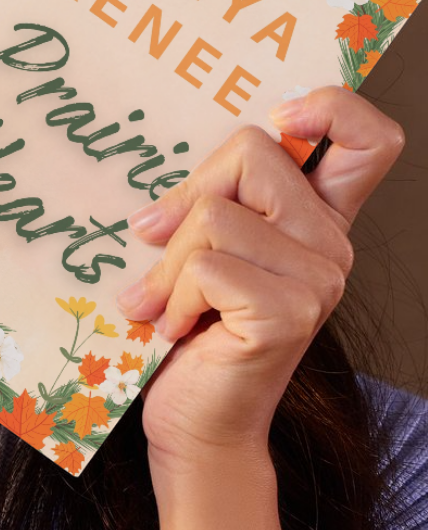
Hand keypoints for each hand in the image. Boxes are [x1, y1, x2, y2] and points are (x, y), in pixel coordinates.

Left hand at [114, 86, 404, 474]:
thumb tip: (160, 196)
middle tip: (158, 244)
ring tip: (166, 304)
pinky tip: (177, 328)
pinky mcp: (289, 313)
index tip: (282, 116)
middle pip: (253, 150)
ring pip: (215, 213)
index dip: (332, 106)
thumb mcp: (197, 248)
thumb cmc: (187, 332)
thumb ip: (208, 200)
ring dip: (168, 264)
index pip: (370, 138)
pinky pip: (206, 265)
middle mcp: (332, 245)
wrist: (193, 423)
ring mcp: (318, 281)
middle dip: (188, 195)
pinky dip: (172, 295)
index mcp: (317, 219)